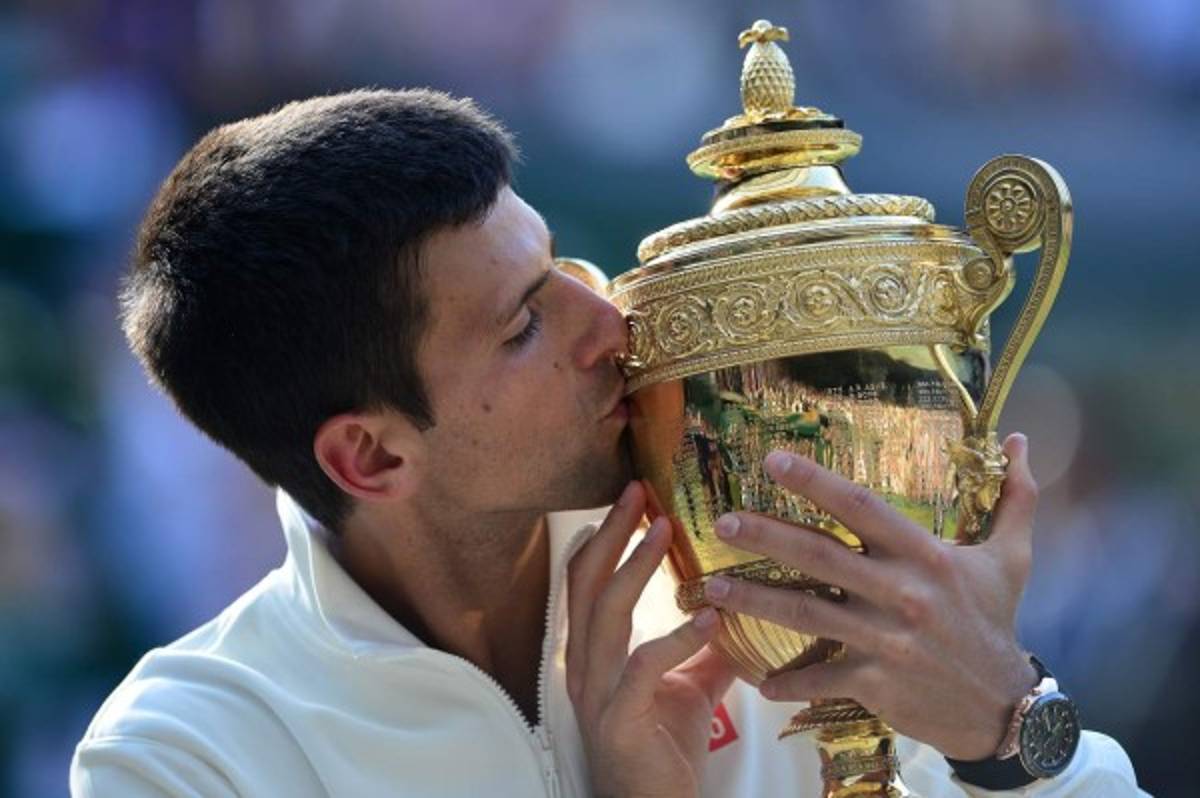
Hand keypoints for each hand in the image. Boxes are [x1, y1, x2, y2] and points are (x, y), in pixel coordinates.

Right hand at [566, 481, 735, 797]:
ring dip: (634, 568)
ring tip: (664, 532)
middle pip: (586, 584)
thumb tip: (736, 612)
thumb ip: (703, 650)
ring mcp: (597, 693)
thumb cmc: (663, 751)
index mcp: (595, 653)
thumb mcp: (689, 689)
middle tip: (639, 492)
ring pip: (604, 615)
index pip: (586, 581)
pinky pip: (642, 668)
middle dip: (612, 533)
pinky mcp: (620, 721)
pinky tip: (709, 617)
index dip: (605, 536)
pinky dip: (675, 637)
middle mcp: (586, 666)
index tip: (633, 497)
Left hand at [702, 433, 1038, 760]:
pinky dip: (788, 682)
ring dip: (754, 602)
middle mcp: (900, 592)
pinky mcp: (875, 682)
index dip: (815, 481)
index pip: (861, 507)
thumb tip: (1021, 438)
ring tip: (712, 590)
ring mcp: (885, 639)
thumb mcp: (1013, 558)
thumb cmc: (996, 621)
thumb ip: (1015, 497)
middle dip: (766, 536)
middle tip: (722, 522)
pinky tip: (757, 681)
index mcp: (925, 555)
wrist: (1004, 707)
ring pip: (806, 614)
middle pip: (820, 555)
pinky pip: (820, 679)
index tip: (772, 459)